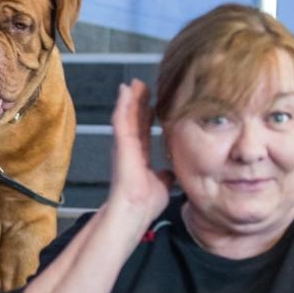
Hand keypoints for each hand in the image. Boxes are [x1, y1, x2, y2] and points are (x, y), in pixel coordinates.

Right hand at [106, 78, 174, 219]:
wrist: (136, 209)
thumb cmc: (146, 203)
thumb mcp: (163, 184)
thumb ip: (166, 175)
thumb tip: (173, 172)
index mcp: (139, 157)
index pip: (144, 131)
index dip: (147, 116)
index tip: (154, 103)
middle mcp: (130, 149)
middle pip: (134, 119)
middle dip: (138, 102)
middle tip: (143, 85)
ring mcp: (124, 145)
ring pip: (126, 115)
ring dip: (130, 99)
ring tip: (133, 83)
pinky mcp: (121, 143)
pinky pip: (121, 119)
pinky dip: (123, 104)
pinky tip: (126, 91)